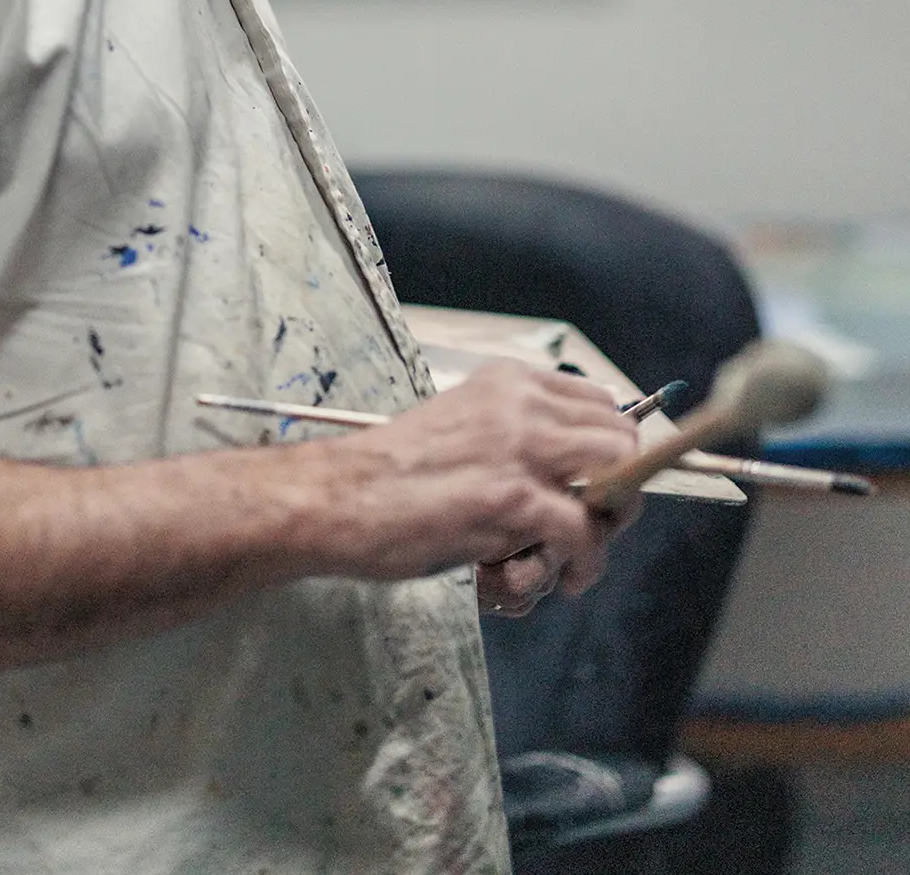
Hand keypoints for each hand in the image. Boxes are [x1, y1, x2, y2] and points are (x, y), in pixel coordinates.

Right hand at [310, 361, 640, 599]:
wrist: (340, 497)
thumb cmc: (389, 472)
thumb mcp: (460, 427)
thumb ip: (511, 437)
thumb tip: (566, 475)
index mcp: (506, 381)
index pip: (599, 401)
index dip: (609, 450)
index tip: (599, 485)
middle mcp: (520, 404)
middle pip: (620, 438)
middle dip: (620, 487)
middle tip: (595, 524)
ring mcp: (520, 449)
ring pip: (617, 479)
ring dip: (609, 526)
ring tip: (579, 556)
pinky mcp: (514, 499)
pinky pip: (585, 534)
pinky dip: (584, 563)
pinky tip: (564, 578)